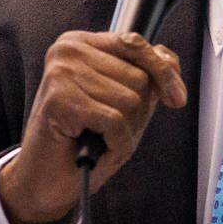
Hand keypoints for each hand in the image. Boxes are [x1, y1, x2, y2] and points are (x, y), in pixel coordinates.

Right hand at [0, 31, 186, 223]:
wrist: (45, 181)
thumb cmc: (83, 140)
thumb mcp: (123, 102)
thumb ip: (146, 75)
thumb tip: (171, 62)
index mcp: (81, 42)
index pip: (135, 44)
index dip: (162, 71)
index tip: (177, 97)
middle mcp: (68, 50)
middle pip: (139, 77)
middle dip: (136, 113)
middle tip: (109, 130)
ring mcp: (61, 73)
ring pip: (131, 100)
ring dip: (125, 132)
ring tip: (99, 139)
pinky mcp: (59, 100)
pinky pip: (115, 121)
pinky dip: (116, 143)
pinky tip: (97, 149)